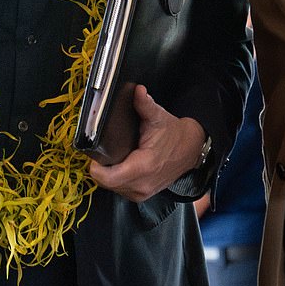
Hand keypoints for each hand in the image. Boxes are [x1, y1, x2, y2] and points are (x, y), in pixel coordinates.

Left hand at [89, 84, 205, 200]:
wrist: (190, 150)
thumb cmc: (174, 135)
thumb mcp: (158, 116)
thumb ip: (144, 104)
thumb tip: (137, 91)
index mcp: (143, 166)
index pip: (108, 177)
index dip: (95, 167)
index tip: (94, 155)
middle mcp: (142, 184)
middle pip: (106, 182)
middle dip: (100, 168)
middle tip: (101, 152)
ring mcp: (142, 193)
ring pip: (111, 188)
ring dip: (107, 174)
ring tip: (111, 158)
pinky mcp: (142, 195)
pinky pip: (120, 190)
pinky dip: (116, 179)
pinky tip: (119, 166)